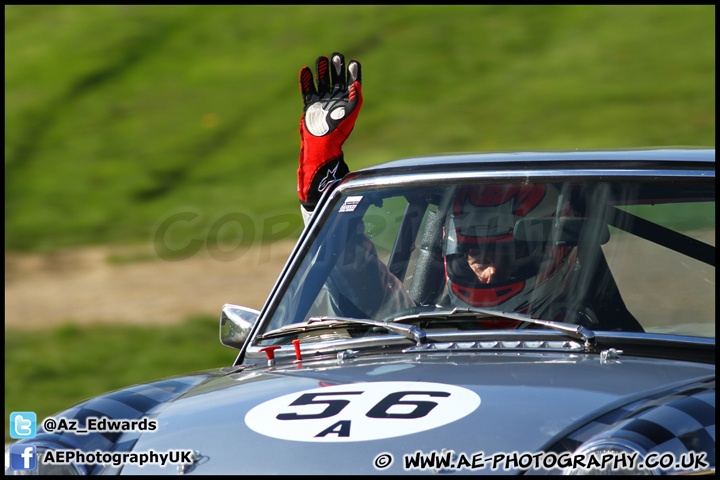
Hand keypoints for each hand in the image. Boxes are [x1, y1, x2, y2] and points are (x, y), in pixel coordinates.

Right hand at [297, 52, 362, 208]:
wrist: (322, 145)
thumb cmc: (338, 132)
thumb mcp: (350, 114)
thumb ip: (355, 97)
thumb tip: (357, 83)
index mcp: (347, 102)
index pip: (351, 83)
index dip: (353, 72)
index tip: (353, 63)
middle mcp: (335, 100)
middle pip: (336, 79)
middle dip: (336, 67)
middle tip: (336, 56)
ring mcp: (322, 102)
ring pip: (322, 82)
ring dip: (322, 71)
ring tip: (321, 59)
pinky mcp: (310, 105)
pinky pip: (308, 90)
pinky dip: (306, 80)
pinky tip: (306, 70)